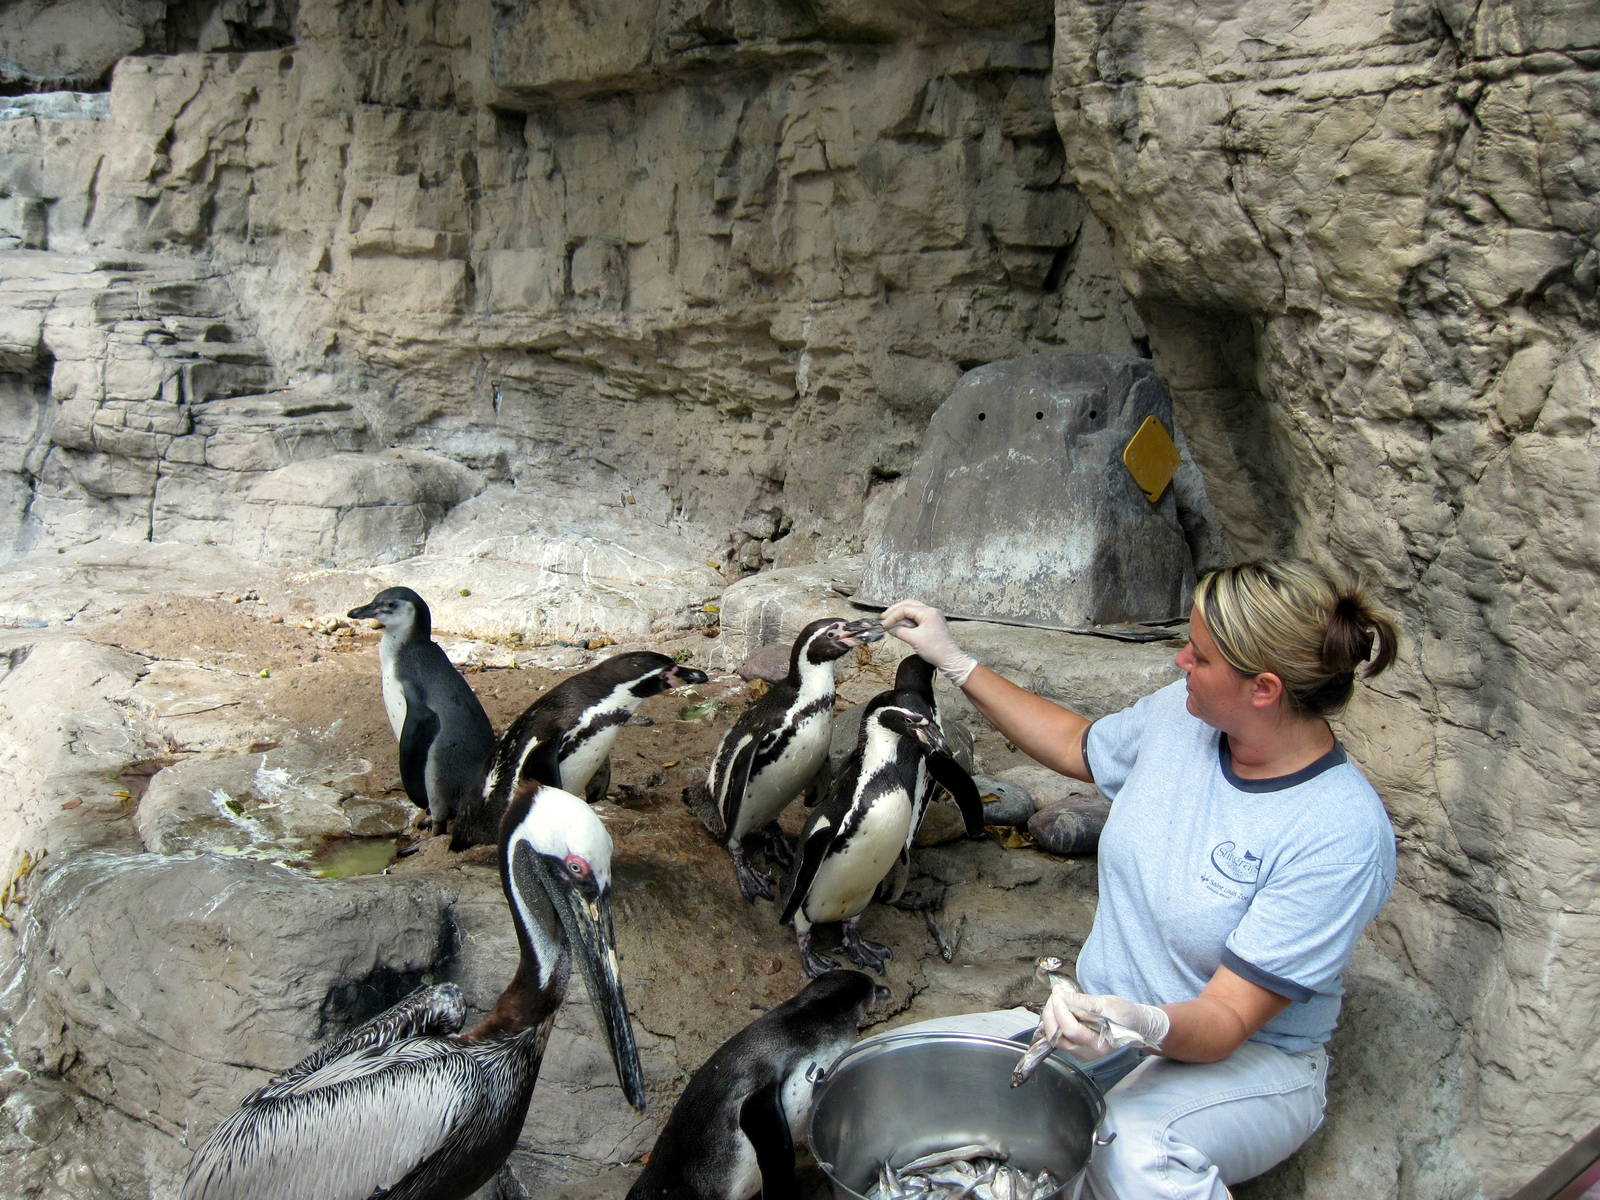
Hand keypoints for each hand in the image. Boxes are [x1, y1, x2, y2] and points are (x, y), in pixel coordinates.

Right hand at [880, 600, 977, 686]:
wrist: (950, 660)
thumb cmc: (936, 650)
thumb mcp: (914, 639)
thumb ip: (899, 631)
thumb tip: (889, 628)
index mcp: (928, 612)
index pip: (905, 609)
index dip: (892, 616)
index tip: (884, 625)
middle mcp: (931, 611)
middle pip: (909, 605)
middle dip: (895, 611)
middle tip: (884, 618)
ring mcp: (933, 617)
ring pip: (913, 610)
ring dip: (901, 615)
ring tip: (890, 621)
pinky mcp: (932, 624)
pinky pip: (917, 618)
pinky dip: (907, 620)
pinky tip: (901, 626)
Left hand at [1039, 988, 1169, 1057]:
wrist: (1132, 1025)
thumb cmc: (1124, 1015)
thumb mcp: (1106, 1003)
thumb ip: (1082, 1001)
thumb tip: (1061, 995)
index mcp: (1100, 1044)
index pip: (1072, 1030)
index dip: (1061, 1010)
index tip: (1058, 994)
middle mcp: (1089, 1053)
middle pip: (1058, 1037)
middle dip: (1051, 1014)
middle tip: (1055, 996)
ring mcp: (1081, 1053)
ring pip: (1055, 1039)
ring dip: (1050, 1018)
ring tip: (1056, 1001)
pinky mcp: (1075, 1049)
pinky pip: (1058, 1038)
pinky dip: (1054, 1022)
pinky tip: (1059, 1010)